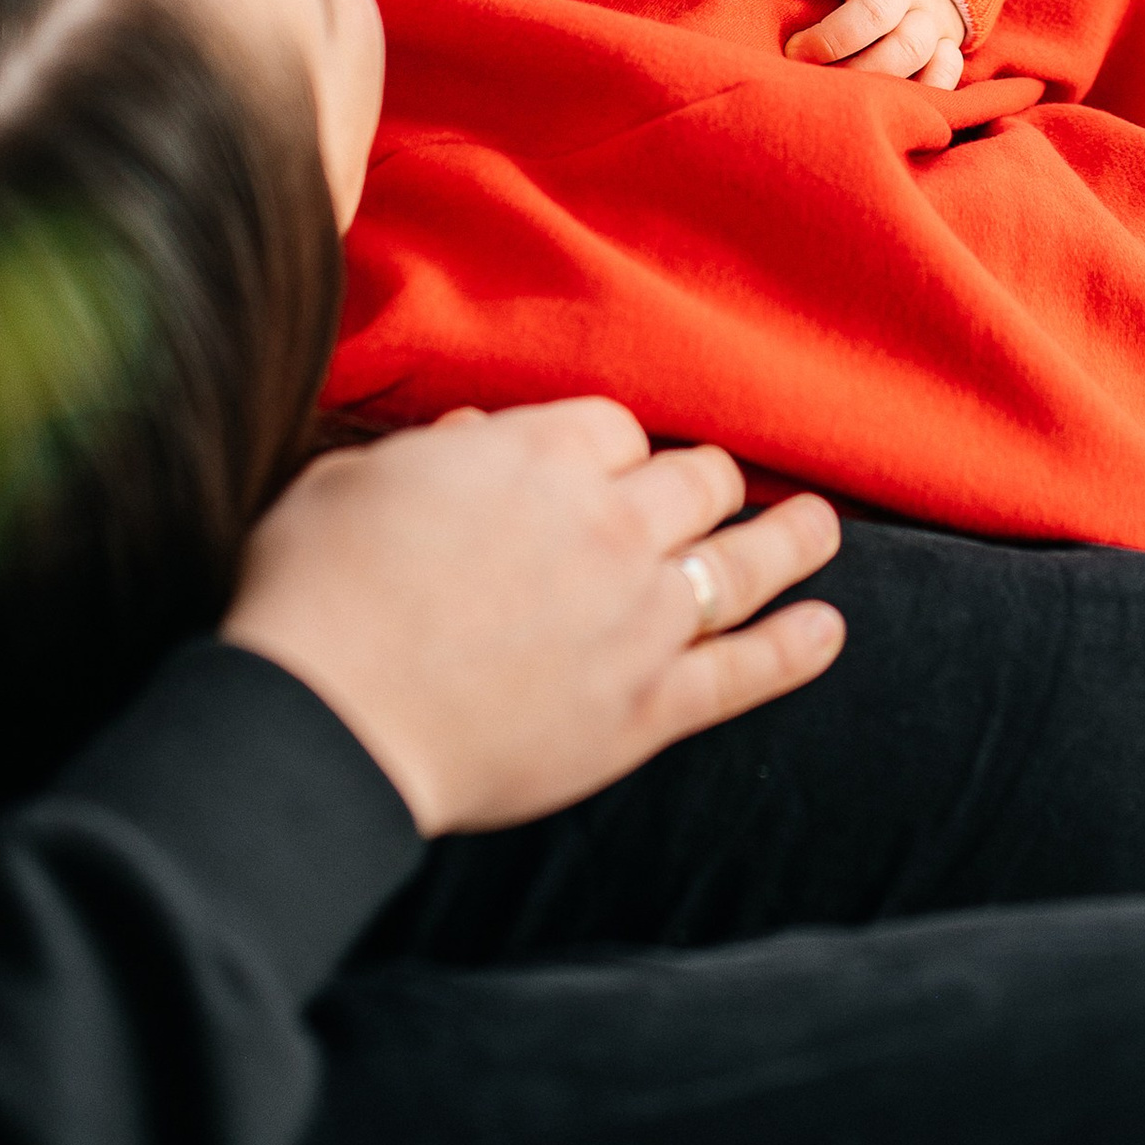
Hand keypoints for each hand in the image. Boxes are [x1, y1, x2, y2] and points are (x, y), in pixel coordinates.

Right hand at [221, 399, 842, 832]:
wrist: (329, 714)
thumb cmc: (316, 588)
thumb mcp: (356, 479)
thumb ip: (429, 458)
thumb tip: (467, 444)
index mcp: (541, 455)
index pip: (616, 430)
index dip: (613, 449)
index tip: (606, 467)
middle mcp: (610, 524)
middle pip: (696, 481)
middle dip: (710, 482)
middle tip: (724, 489)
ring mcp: (640, 618)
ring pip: (743, 563)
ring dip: (793, 540)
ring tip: (823, 530)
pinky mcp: (648, 709)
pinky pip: (744, 672)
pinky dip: (794, 650)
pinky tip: (827, 630)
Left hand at [766, 0, 966, 84]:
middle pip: (874, 10)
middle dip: (831, 38)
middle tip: (795, 52)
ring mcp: (929, 13)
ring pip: (908, 47)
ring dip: (867, 70)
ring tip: (832, 83)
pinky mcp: (948, 42)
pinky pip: (946, 70)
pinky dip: (926, 86)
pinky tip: (892, 96)